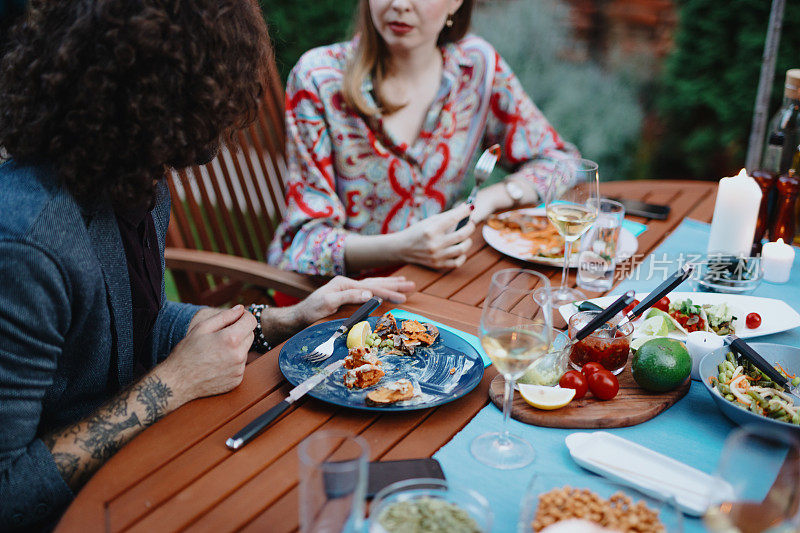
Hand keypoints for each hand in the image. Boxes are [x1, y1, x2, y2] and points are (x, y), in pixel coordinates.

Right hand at [160, 305, 256, 402]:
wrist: (178, 381)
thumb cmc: (187, 352)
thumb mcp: (202, 327)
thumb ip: (225, 316)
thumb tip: (241, 308)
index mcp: (231, 339)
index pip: (251, 321)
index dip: (245, 316)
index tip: (237, 317)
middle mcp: (239, 355)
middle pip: (250, 335)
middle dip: (240, 331)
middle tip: (221, 334)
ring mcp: (239, 369)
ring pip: (245, 350)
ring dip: (236, 347)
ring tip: (216, 351)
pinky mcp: (237, 380)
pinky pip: (240, 365)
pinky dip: (233, 361)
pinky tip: (217, 363)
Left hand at [296, 275, 415, 324]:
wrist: (299, 316)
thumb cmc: (311, 311)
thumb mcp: (328, 302)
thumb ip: (349, 296)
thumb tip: (370, 294)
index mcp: (345, 283)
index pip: (372, 288)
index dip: (388, 292)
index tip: (403, 297)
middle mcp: (347, 283)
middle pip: (376, 282)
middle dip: (394, 284)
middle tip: (412, 284)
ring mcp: (347, 288)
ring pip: (373, 284)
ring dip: (389, 284)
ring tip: (404, 283)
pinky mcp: (346, 295)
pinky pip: (368, 289)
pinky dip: (379, 288)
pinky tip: (384, 289)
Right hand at [395, 203, 474, 268]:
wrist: (402, 248)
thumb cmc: (417, 232)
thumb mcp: (429, 221)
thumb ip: (448, 215)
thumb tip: (466, 207)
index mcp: (431, 230)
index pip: (453, 218)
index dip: (465, 211)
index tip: (470, 207)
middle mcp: (434, 244)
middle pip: (461, 234)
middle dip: (470, 226)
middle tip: (470, 223)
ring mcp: (436, 256)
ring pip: (462, 249)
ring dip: (468, 241)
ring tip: (466, 237)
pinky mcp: (437, 265)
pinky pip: (457, 262)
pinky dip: (462, 256)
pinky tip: (461, 250)